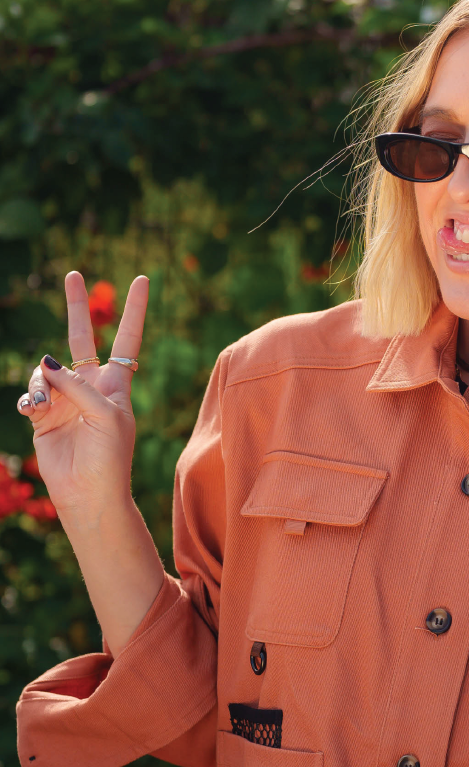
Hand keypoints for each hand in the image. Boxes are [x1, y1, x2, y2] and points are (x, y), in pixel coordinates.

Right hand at [16, 272, 147, 524]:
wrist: (88, 492)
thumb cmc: (109, 456)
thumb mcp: (104, 414)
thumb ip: (77, 383)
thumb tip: (45, 361)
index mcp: (116, 384)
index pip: (127, 338)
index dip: (134, 310)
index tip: (142, 279)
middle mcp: (90, 387)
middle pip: (82, 337)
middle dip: (77, 307)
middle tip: (73, 274)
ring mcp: (65, 399)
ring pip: (45, 371)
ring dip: (41, 384)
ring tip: (42, 406)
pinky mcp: (43, 415)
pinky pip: (29, 394)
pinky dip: (28, 399)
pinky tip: (31, 411)